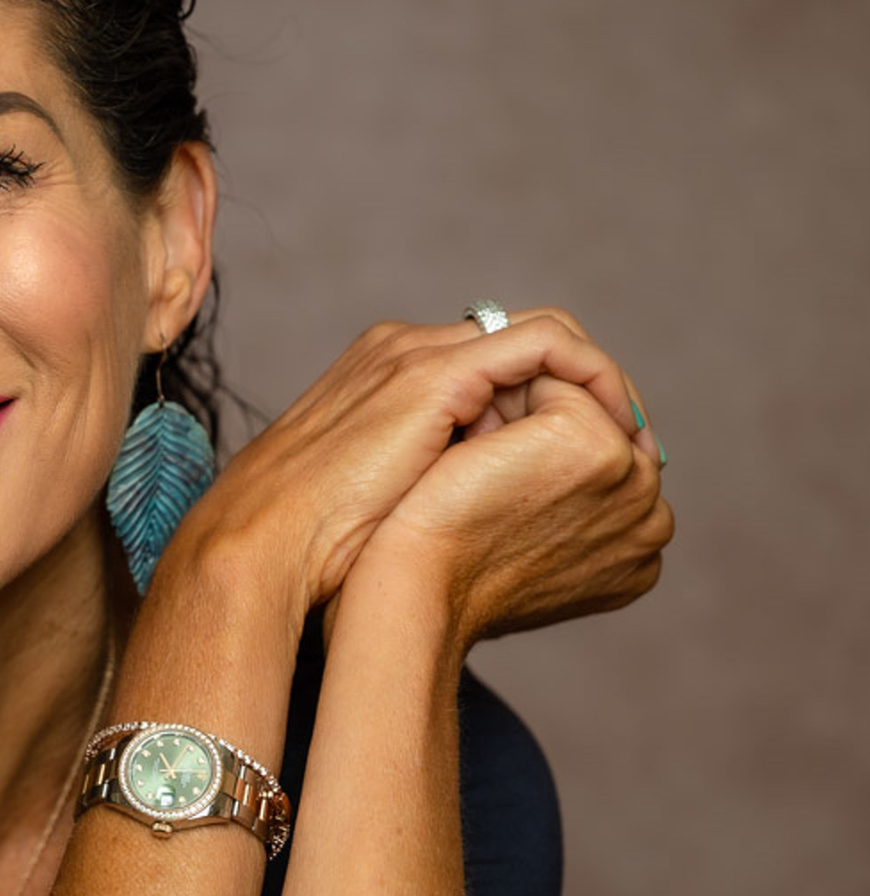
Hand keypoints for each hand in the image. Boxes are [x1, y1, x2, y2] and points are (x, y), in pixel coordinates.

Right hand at [166, 312, 646, 623]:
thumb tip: (492, 526)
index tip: (598, 458)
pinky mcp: (432, 374)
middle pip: (524, 348)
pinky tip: (612, 430)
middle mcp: (401, 352)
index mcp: (384, 382)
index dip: (551, 408)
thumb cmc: (308, 557)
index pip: (490, 371)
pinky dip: (588, 378)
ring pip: (543, 338)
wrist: (261, 552)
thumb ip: (437, 494)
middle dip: (586, 393)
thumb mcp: (385, 511)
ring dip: (595, 385)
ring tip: (631, 438)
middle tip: (634, 445)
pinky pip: (545, 346)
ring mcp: (415, 356)